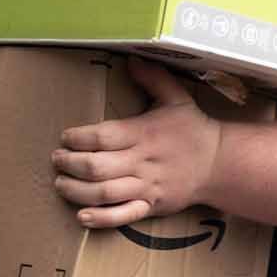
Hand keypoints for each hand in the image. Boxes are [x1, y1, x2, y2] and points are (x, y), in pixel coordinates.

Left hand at [51, 56, 221, 228]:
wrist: (220, 164)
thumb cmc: (192, 129)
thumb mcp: (176, 97)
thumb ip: (153, 78)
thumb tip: (131, 58)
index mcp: (145, 133)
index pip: (104, 136)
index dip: (79, 138)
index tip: (66, 137)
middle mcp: (143, 161)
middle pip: (98, 167)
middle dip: (70, 164)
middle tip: (56, 159)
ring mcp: (147, 187)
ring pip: (105, 193)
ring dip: (76, 190)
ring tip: (61, 183)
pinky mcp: (151, 206)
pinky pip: (124, 216)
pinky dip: (101, 219)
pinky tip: (82, 216)